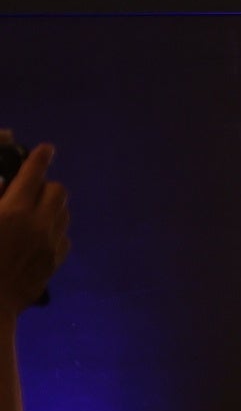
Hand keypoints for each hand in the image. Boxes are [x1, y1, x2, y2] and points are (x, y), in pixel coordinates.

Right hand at [0, 139, 64, 314]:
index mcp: (13, 211)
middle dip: (45, 184)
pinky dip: (54, 229)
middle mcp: (39, 225)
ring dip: (51, 206)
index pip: (33, 175)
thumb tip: (2, 183)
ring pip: (64, 213)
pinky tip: (38, 234)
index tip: (46, 148)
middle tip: (29, 187)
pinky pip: (64, 236)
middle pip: (57, 191)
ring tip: (33, 209)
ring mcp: (50, 245)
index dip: (39, 158)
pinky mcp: (54, 263)